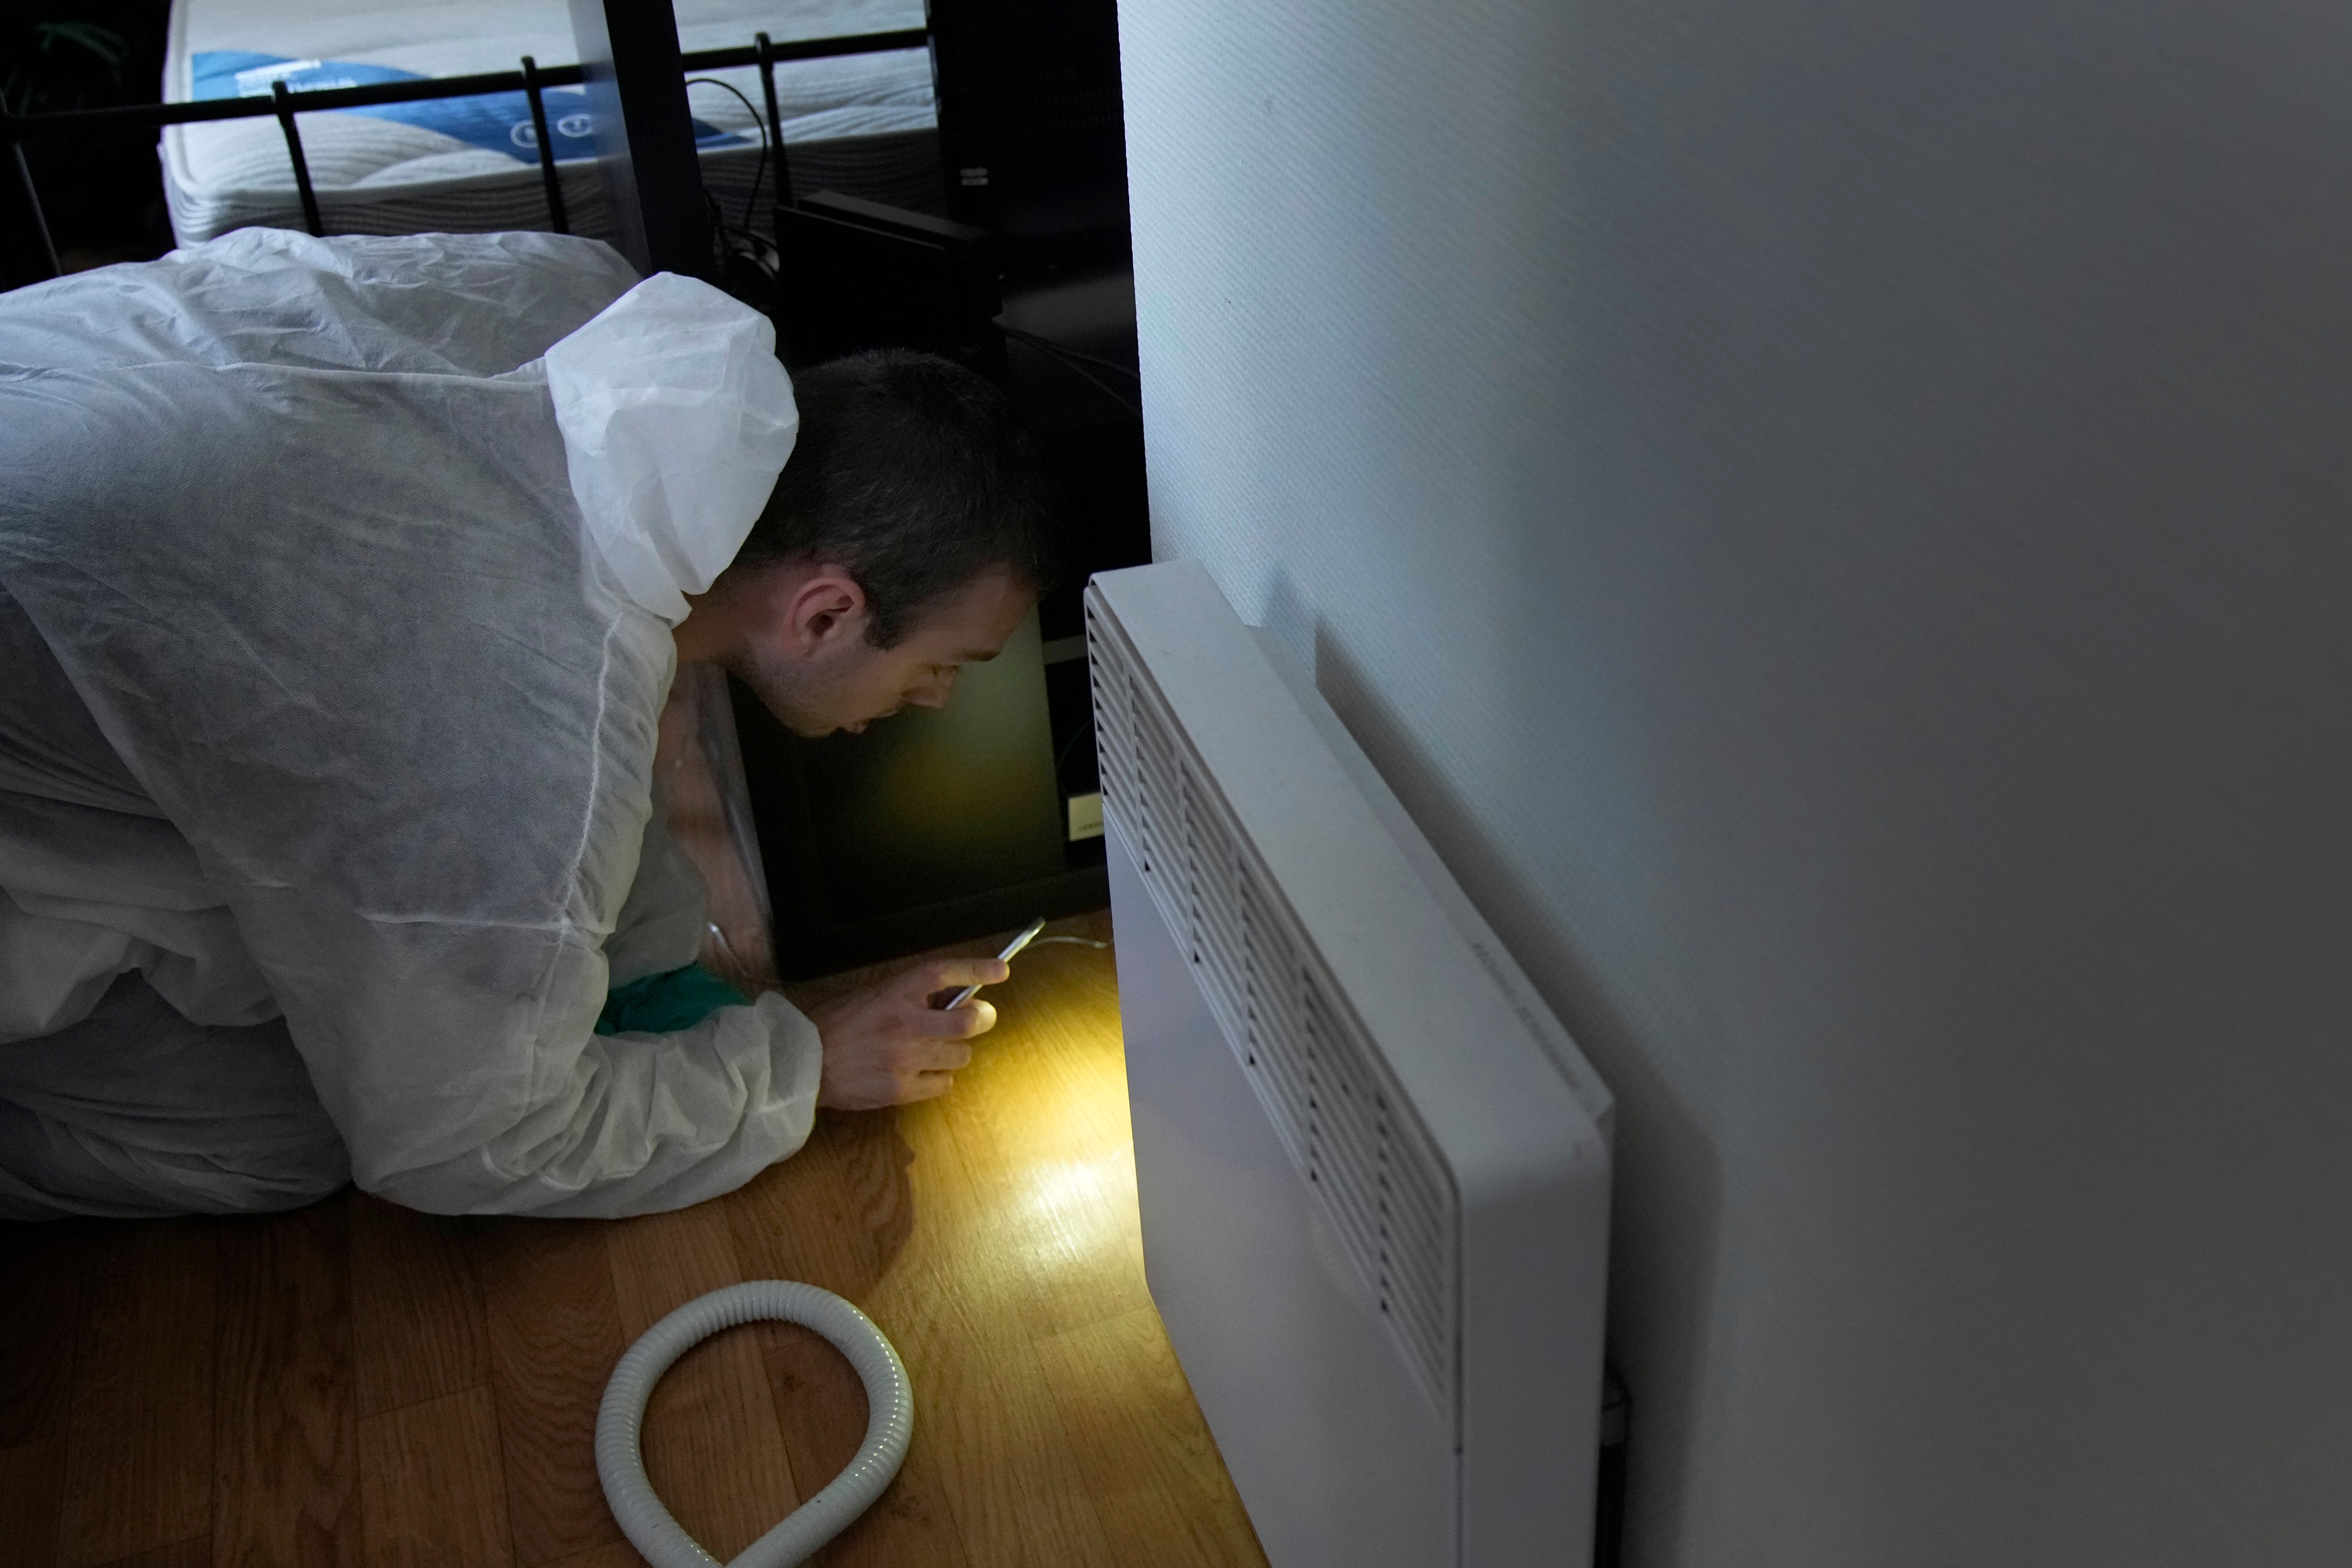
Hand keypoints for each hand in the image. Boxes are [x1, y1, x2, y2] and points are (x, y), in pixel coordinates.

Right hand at [809, 956, 1010, 1109]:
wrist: (805, 1063)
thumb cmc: (840, 1024)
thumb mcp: (875, 995)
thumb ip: (913, 995)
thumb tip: (958, 996)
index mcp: (896, 992)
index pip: (945, 973)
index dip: (977, 969)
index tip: (1002, 969)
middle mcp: (905, 1023)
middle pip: (969, 1021)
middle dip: (981, 1019)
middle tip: (977, 1018)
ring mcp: (904, 1059)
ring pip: (961, 1055)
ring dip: (954, 1051)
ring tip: (933, 1050)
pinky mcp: (901, 1089)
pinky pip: (944, 1084)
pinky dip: (938, 1079)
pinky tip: (919, 1073)